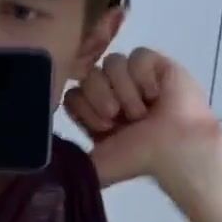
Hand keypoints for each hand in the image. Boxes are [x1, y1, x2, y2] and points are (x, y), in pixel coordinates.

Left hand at [63, 49, 221, 186]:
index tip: (104, 127)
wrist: (176, 151)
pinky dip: (145, 77)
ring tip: (144, 111)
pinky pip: (137, 55)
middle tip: (124, 120)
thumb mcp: (97, 165)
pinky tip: (157, 95)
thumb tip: (45, 156)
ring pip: (111, 63)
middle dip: (104, 100)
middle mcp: (112, 90)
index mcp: (96, 111)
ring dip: (127, 92)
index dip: (85, 108)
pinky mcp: (155, 63)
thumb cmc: (139, 158)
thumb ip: (69, 161)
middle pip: (89, 75)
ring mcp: (133, 75)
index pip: (72, 93)